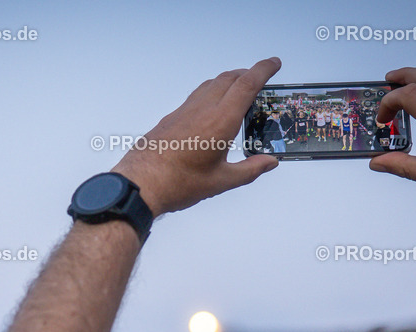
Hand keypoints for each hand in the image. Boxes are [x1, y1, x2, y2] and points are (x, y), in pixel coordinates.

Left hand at [111, 57, 281, 217]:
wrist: (141, 183)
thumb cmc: (177, 183)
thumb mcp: (222, 181)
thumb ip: (250, 170)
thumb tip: (269, 162)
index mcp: (220, 121)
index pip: (247, 84)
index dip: (264, 70)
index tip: (274, 64)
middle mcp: (202, 109)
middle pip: (229, 78)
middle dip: (248, 73)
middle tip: (261, 77)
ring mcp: (185, 111)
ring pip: (211, 84)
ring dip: (228, 80)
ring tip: (239, 89)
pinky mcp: (172, 117)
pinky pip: (196, 95)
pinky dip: (211, 92)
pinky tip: (212, 107)